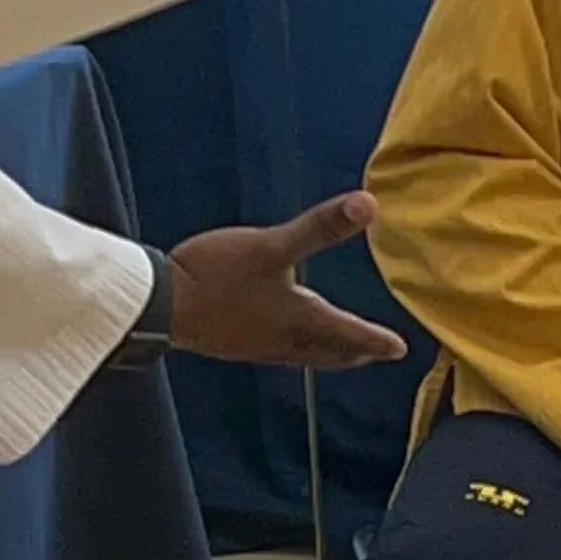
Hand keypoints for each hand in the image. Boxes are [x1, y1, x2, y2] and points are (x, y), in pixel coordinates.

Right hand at [168, 194, 407, 372]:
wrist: (159, 305)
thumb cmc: (216, 274)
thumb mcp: (271, 245)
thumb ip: (320, 227)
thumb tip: (368, 204)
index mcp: (300, 319)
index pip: (349, 333)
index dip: (377, 339)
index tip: (401, 349)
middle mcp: (283, 340)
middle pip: (330, 352)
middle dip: (355, 352)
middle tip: (377, 353)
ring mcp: (256, 346)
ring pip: (304, 355)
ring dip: (328, 354)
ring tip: (340, 352)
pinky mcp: (233, 343)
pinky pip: (278, 352)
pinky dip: (298, 349)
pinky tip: (283, 337)